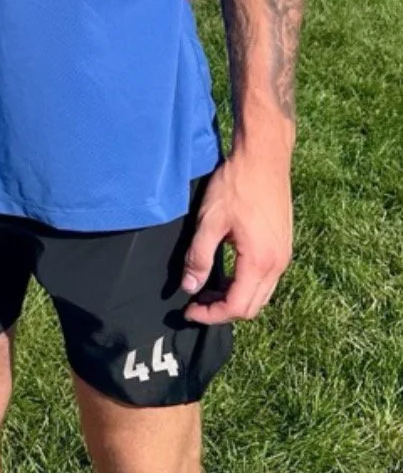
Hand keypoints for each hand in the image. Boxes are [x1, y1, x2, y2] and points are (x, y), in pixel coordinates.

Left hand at [181, 139, 293, 324]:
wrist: (264, 157)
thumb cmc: (237, 184)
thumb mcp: (210, 221)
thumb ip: (199, 257)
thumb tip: (190, 287)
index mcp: (260, 261)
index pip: (237, 307)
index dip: (211, 315)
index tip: (189, 310)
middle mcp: (278, 264)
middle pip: (252, 307)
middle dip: (222, 311)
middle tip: (196, 302)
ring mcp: (284, 255)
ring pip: (261, 295)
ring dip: (235, 298)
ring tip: (208, 288)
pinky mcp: (284, 245)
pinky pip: (267, 279)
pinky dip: (246, 284)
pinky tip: (227, 272)